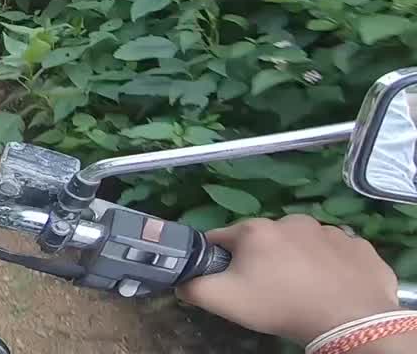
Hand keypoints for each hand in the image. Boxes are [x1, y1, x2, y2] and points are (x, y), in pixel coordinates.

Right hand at [178, 214, 399, 343]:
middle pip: (263, 240)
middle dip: (261, 260)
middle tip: (268, 290)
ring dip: (297, 260)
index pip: (221, 239)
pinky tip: (332, 286)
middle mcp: (290, 221)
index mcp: (254, 230)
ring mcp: (329, 231)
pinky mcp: (358, 246)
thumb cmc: (281, 305)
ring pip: (301, 244)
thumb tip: (181, 280)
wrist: (350, 320)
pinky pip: (336, 252)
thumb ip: (193, 286)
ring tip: (303, 289)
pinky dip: (331, 265)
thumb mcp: (225, 301)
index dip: (220, 260)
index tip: (230, 280)